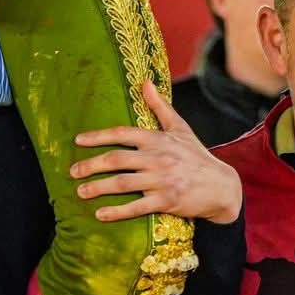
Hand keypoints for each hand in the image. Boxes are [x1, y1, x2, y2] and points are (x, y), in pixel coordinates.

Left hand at [73, 82, 240, 224]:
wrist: (221, 185)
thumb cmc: (196, 155)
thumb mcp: (179, 128)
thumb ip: (159, 106)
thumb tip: (144, 81)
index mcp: (158, 139)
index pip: (123, 134)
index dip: (99, 136)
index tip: (78, 141)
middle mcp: (158, 157)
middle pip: (117, 159)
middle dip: (91, 165)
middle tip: (73, 171)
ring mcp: (162, 180)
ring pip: (123, 183)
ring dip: (99, 188)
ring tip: (81, 192)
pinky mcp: (167, 201)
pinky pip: (137, 207)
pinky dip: (117, 211)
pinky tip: (101, 214)